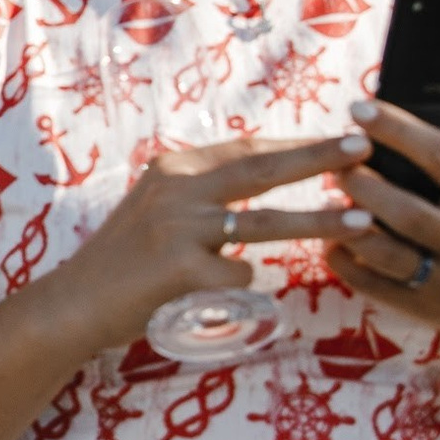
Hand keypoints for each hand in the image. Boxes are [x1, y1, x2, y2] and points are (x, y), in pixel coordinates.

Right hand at [55, 132, 375, 347]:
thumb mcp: (156, 208)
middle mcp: (176, 189)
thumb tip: (264, 173)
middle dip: (318, 157)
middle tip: (363, 147)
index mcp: (173, 168)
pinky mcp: (182, 270)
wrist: (75, 303)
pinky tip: (218, 295)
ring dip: (320, 221)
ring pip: (265, 222)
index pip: (247, 148)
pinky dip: (243, 287)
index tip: (340, 136)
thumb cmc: (123, 260)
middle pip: (261, 168)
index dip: (296, 142)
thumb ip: (201, 191)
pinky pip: (240, 278)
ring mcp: (179, 228)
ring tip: (363, 220)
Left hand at [327, 75, 439, 335]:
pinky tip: (328, 238)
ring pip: (387, 253)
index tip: (358, 107)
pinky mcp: (422, 309)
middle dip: (365, 183)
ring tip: (328, 195)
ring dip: (348, 223)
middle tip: (334, 160)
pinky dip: (345, 261)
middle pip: (409, 212)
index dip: (399, 130)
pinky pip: (372, 286)